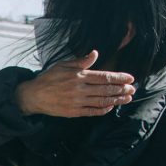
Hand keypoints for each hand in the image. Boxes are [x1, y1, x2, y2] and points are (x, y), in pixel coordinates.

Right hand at [15, 50, 134, 117]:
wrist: (33, 96)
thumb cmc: (48, 79)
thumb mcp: (62, 65)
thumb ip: (80, 61)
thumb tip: (95, 53)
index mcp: (79, 76)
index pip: (104, 76)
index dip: (119, 78)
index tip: (130, 79)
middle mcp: (80, 89)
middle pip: (106, 89)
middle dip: (121, 89)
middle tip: (132, 89)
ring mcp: (77, 102)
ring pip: (102, 101)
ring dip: (117, 100)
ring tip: (127, 98)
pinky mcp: (73, 112)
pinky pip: (92, 111)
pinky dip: (103, 110)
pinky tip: (110, 107)